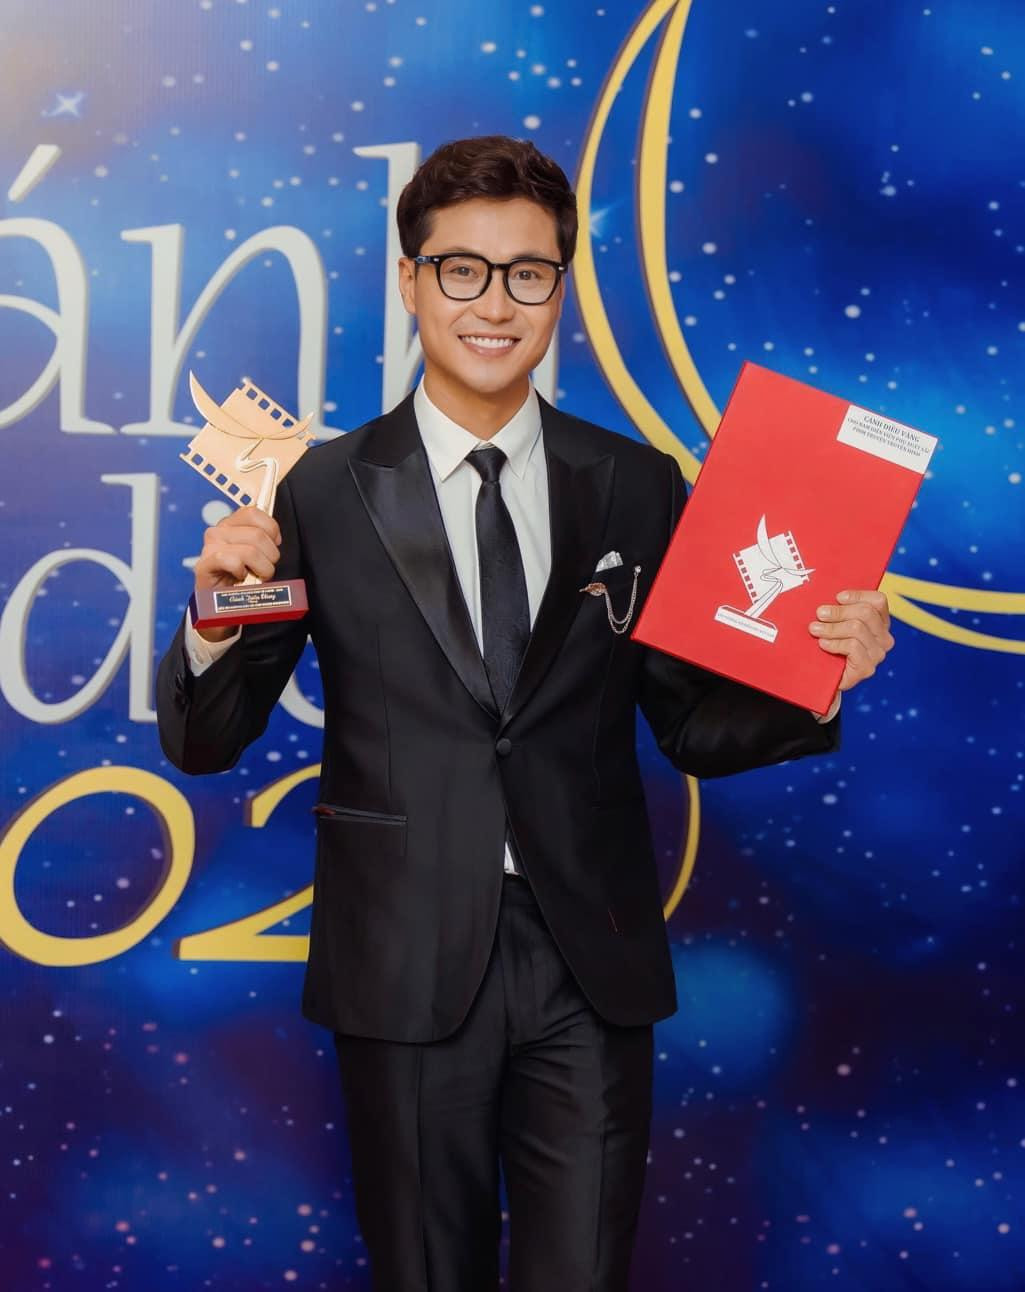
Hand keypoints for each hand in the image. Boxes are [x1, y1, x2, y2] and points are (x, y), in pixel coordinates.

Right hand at [193, 506, 280, 641]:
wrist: (220, 605)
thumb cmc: (242, 578)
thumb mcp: (256, 553)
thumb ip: (264, 538)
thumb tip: (276, 537)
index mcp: (230, 524)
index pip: (254, 512)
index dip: (271, 529)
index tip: (274, 545)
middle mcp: (217, 532)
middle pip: (258, 534)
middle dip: (270, 556)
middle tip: (265, 569)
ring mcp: (209, 548)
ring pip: (250, 550)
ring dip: (261, 568)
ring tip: (256, 576)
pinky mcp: (204, 566)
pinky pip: (232, 561)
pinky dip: (242, 572)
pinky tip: (239, 577)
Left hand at [809, 589, 893, 701]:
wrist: (823, 677)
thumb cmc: (828, 644)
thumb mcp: (835, 622)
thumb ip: (838, 608)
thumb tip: (825, 591)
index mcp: (879, 622)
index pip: (878, 601)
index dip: (858, 595)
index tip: (838, 597)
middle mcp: (884, 638)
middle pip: (865, 613)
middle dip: (838, 612)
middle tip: (819, 614)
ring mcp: (877, 654)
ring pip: (857, 628)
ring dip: (831, 628)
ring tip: (815, 630)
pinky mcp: (867, 668)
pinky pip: (853, 646)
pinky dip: (834, 643)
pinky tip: (823, 644)